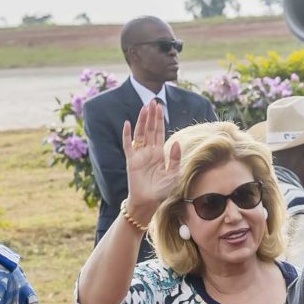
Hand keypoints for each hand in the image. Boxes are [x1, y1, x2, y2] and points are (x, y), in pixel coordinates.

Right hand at [122, 100, 181, 220]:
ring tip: (144, 108)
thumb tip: (175, 141)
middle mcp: (149, 152)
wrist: (148, 202)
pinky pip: (128, 145)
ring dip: (142, 121)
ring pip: (140, 133)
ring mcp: (139, 155)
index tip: (160, 106)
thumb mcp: (173, 174)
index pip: (159, 132)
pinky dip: (127, 134)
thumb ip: (175, 158)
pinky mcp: (131, 161)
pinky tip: (127, 123)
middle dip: (151, 115)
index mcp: (159, 153)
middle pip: (149, 129)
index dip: (159, 119)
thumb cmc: (161, 191)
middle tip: (152, 101)